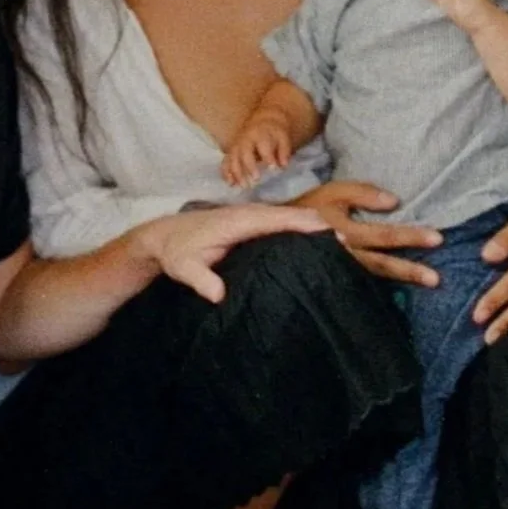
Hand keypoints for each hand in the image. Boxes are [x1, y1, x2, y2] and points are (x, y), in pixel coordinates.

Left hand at [138, 200, 327, 303]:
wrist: (163, 237)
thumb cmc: (176, 252)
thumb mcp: (184, 268)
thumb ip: (201, 279)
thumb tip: (218, 294)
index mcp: (236, 222)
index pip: (273, 220)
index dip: (299, 223)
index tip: (324, 230)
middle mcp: (246, 214)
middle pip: (286, 215)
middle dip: (313, 223)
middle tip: (343, 239)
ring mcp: (248, 216)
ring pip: (284, 217)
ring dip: (309, 224)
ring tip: (337, 238)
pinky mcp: (249, 223)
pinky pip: (278, 222)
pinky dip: (297, 226)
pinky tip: (313, 236)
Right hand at [221, 112, 294, 186]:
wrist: (262, 123)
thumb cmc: (274, 134)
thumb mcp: (283, 138)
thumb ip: (284, 151)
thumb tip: (283, 165)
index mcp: (260, 134)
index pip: (263, 145)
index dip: (268, 157)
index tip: (273, 169)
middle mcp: (245, 139)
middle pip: (244, 152)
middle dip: (249, 166)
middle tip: (256, 180)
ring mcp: (236, 146)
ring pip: (232, 159)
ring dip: (236, 173)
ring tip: (243, 186)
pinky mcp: (230, 152)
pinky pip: (225, 162)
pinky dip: (226, 173)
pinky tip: (231, 184)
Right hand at [291, 178, 442, 286]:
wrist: (272, 231)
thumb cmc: (308, 208)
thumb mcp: (333, 192)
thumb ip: (363, 193)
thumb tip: (395, 201)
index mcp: (345, 231)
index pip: (383, 235)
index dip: (410, 236)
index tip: (437, 239)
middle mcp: (343, 254)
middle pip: (382, 265)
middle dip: (410, 270)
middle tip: (437, 279)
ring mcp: (338, 270)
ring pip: (373, 278)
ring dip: (401, 281)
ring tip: (427, 284)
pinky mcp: (333, 278)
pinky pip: (360, 286)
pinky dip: (379, 290)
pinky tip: (399, 295)